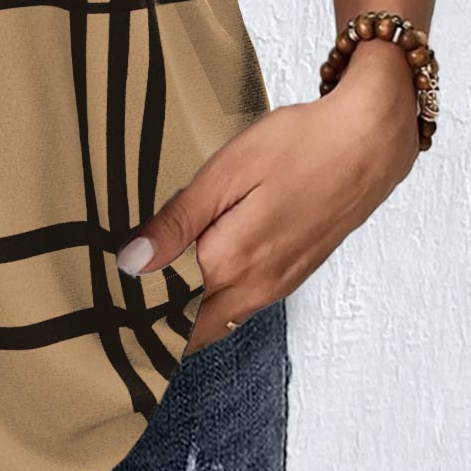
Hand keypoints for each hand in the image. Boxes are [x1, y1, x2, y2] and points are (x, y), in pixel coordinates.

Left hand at [116, 39, 420, 353]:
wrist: (371, 142)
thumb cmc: (300, 145)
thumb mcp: (227, 172)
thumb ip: (177, 223)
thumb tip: (129, 266)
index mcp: (230, 262)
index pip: (165, 311)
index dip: (130, 314)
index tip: (98, 311)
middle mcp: (255, 287)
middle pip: (190, 328)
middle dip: (152, 325)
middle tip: (110, 309)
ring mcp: (277, 285)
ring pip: (216, 320)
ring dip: (180, 316)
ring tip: (139, 295)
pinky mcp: (292, 274)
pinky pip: (240, 305)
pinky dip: (210, 304)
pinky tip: (190, 278)